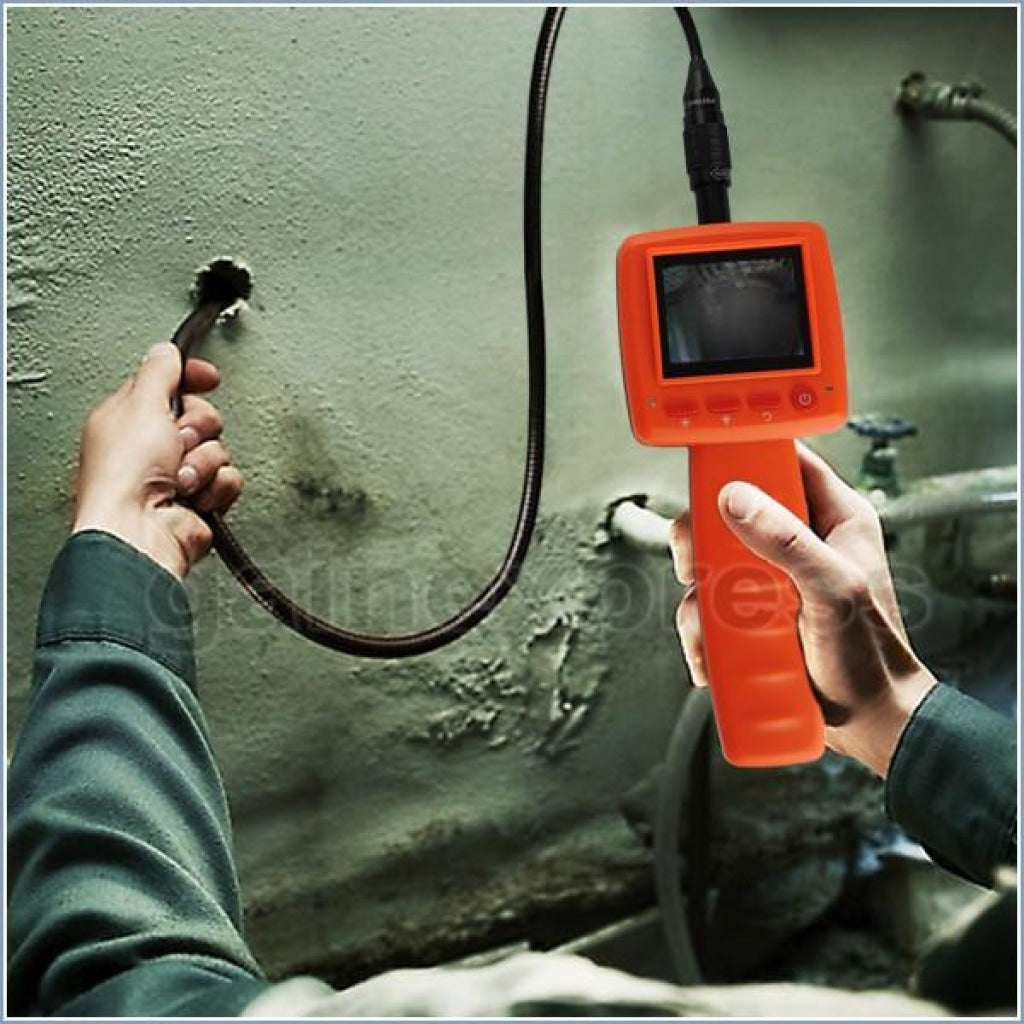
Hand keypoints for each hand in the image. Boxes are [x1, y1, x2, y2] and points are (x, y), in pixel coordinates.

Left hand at [72, 342, 242, 579]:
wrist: (139, 531)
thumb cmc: (125, 475)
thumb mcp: (140, 404)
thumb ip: (158, 371)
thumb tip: (166, 351)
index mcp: (129, 419)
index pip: (168, 385)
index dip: (190, 378)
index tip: (208, 377)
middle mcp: (152, 447)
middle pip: (201, 416)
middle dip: (198, 426)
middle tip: (179, 440)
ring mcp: (177, 476)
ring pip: (218, 449)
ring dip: (204, 462)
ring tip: (180, 478)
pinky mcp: (201, 500)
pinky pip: (229, 480)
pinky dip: (216, 487)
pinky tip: (195, 496)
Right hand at [669, 443, 936, 777]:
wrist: (871, 723)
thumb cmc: (872, 658)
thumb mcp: (834, 590)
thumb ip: (788, 543)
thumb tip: (737, 500)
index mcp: (835, 518)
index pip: (787, 462)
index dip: (748, 455)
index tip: (713, 465)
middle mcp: (800, 542)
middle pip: (734, 511)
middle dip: (705, 537)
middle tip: (696, 560)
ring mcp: (774, 578)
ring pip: (714, 561)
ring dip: (701, 592)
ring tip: (711, 624)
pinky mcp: (755, 614)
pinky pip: (712, 606)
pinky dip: (703, 628)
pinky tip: (711, 653)